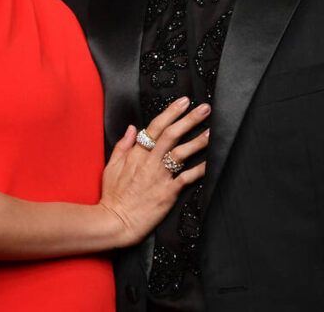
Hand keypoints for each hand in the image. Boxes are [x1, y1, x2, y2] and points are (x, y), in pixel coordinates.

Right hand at [98, 97, 210, 247]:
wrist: (115, 221)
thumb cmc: (113, 196)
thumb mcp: (111, 166)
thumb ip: (123, 145)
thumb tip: (132, 128)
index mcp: (136, 154)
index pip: (155, 127)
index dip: (171, 112)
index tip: (183, 102)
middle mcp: (149, 162)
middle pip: (171, 134)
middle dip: (189, 119)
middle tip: (204, 108)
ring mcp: (159, 176)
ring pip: (181, 152)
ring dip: (198, 141)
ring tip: (212, 131)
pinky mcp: (167, 192)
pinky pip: (187, 178)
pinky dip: (200, 170)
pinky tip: (210, 162)